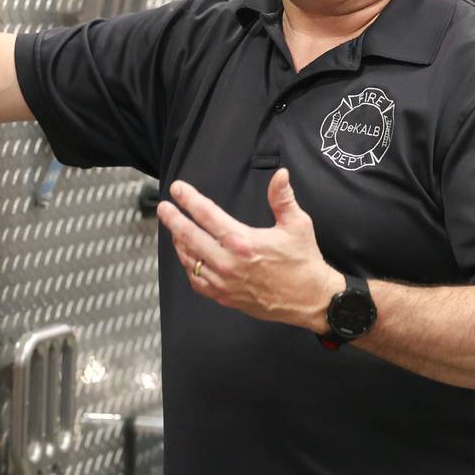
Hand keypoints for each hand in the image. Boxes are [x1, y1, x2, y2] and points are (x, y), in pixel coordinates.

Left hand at [156, 168, 343, 331]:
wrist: (310, 299)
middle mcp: (228, 262)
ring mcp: (224, 282)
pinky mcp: (225, 297)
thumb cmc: (304, 262)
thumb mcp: (297, 224)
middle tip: (164, 208)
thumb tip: (280, 174)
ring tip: (174, 229)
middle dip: (173, 220)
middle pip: (189, 237)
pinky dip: (189, 267)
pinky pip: (197, 281)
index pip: (207, 215)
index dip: (189, 199)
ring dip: (179, 242)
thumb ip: (283, 198)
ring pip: (190, 260)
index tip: (177, 189)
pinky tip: (188, 257)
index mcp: (243, 242)